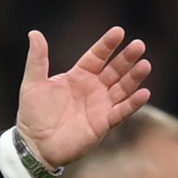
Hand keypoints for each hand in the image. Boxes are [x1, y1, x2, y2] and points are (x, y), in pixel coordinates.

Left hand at [15, 27, 150, 168]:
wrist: (33, 146)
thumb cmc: (32, 115)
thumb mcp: (33, 84)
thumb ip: (37, 59)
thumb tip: (34, 33)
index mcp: (78, 76)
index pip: (97, 56)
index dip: (107, 45)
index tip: (119, 32)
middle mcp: (93, 89)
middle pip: (115, 70)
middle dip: (127, 58)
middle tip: (139, 45)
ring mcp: (100, 106)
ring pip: (122, 88)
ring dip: (134, 78)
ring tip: (145, 65)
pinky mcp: (103, 124)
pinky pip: (121, 112)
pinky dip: (133, 104)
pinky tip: (144, 93)